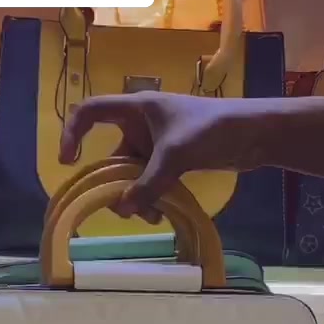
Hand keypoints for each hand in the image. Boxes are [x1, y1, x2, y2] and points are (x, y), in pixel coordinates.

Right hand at [59, 92, 263, 219]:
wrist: (255, 134)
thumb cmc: (214, 129)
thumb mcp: (176, 155)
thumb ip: (149, 183)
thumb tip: (123, 209)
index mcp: (137, 108)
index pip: (91, 111)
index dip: (73, 132)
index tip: (68, 161)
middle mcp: (142, 124)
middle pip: (112, 155)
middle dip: (114, 183)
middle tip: (121, 207)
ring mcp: (158, 143)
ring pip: (133, 173)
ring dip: (136, 195)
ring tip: (151, 215)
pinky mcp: (173, 159)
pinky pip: (151, 180)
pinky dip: (151, 196)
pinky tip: (161, 212)